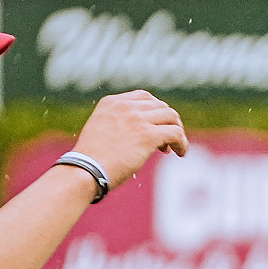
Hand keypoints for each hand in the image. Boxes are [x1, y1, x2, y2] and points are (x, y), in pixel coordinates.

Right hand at [70, 90, 188, 186]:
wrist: (85, 170)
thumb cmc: (92, 158)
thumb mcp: (102, 129)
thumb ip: (120, 123)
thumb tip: (145, 130)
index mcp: (111, 102)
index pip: (144, 97)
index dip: (156, 111)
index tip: (156, 125)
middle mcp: (125, 106)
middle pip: (161, 106)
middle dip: (167, 122)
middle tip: (164, 141)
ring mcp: (137, 119)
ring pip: (172, 117)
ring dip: (177, 131)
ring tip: (173, 147)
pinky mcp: (148, 135)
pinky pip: (176, 133)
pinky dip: (182, 143)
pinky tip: (180, 153)